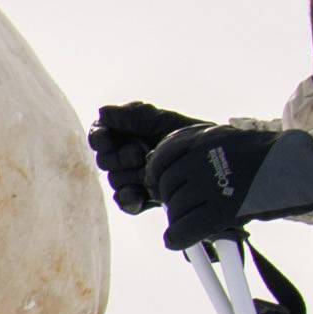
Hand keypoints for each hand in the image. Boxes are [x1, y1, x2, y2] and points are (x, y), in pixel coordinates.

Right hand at [86, 101, 194, 216]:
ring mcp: (131, 179)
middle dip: (121, 157)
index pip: (98, 137)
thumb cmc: (188, 136)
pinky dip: (130, 199)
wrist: (214, 162)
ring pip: (114, 181)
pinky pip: (124, 202)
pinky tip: (142, 195)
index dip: (100, 140)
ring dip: (132, 175)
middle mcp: (124, 156)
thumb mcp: (163, 121)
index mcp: (125, 134)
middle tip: (141, 153)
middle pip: (104, 161)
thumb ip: (133, 115)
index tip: (109, 140)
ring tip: (153, 171)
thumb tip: (102, 111)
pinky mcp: (141, 199)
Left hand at [140, 120, 312, 247]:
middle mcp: (203, 157)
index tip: (157, 184)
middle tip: (181, 210)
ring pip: (176, 209)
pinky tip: (176, 241)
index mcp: (205, 137)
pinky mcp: (223, 209)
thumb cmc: (269, 158)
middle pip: (168, 185)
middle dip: (171, 201)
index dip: (156, 173)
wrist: (303, 166)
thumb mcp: (230, 143)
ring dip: (179, 220)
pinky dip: (177, 238)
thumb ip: (201, 155)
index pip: (163, 154)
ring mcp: (212, 183)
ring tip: (191, 224)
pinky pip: (186, 229)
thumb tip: (169, 179)